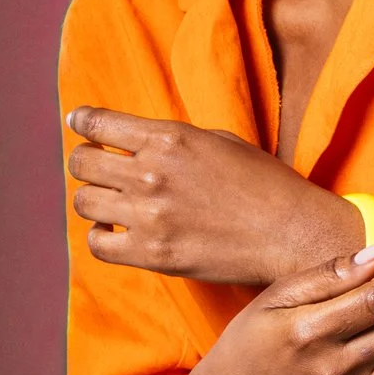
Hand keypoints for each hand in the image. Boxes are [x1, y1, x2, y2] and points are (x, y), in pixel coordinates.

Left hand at [67, 107, 362, 285]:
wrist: (294, 232)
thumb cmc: (266, 184)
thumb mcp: (223, 142)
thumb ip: (173, 140)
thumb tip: (133, 141)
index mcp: (170, 137)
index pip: (98, 123)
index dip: (83, 121)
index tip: (79, 123)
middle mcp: (152, 173)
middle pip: (81, 162)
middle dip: (87, 162)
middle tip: (100, 169)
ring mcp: (150, 215)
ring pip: (83, 202)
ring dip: (95, 200)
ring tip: (115, 203)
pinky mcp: (152, 253)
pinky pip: (98, 243)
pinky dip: (103, 236)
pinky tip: (120, 231)